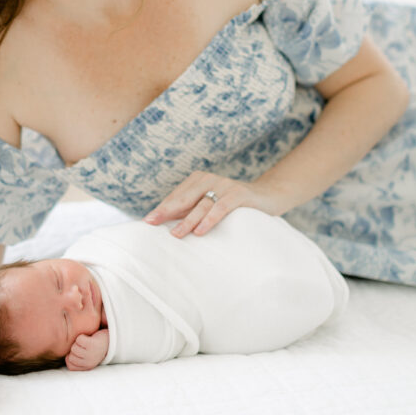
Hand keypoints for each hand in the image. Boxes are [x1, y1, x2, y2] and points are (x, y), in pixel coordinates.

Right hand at [65, 329, 109, 371]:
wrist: (110, 339)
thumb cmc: (94, 347)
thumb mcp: (86, 358)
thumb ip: (76, 360)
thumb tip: (64, 358)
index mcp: (86, 368)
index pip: (70, 366)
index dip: (71, 357)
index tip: (79, 353)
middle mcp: (88, 363)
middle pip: (70, 356)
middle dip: (75, 349)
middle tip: (84, 347)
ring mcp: (90, 354)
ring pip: (73, 347)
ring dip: (78, 342)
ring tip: (87, 342)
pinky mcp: (91, 344)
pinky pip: (79, 340)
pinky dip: (82, 336)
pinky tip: (89, 338)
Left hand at [144, 170, 278, 237]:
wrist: (268, 195)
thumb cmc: (233, 204)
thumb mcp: (209, 204)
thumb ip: (191, 209)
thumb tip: (165, 223)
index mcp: (198, 180)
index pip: (176, 196)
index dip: (162, 208)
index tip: (147, 221)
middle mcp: (208, 179)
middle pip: (184, 198)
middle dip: (166, 211)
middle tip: (151, 223)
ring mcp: (224, 185)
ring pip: (201, 204)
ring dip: (187, 220)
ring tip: (175, 234)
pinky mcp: (238, 194)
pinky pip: (221, 207)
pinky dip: (210, 219)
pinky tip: (200, 231)